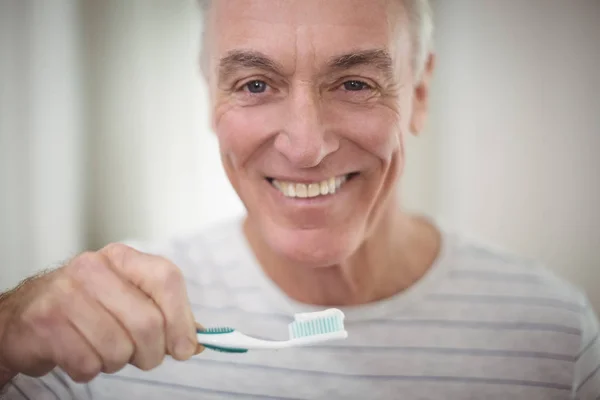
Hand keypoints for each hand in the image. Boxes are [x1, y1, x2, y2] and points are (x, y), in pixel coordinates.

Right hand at [0, 243, 201, 383]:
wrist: (23, 315)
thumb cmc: (86, 307)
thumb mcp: (128, 297)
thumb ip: (165, 314)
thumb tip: (197, 340)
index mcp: (122, 258)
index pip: (167, 279)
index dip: (182, 318)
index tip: (187, 346)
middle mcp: (93, 269)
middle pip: (147, 322)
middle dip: (152, 352)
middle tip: (143, 356)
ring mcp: (65, 295)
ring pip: (118, 348)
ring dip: (117, 362)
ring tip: (104, 349)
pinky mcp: (44, 324)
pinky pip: (88, 364)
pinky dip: (90, 369)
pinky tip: (81, 353)